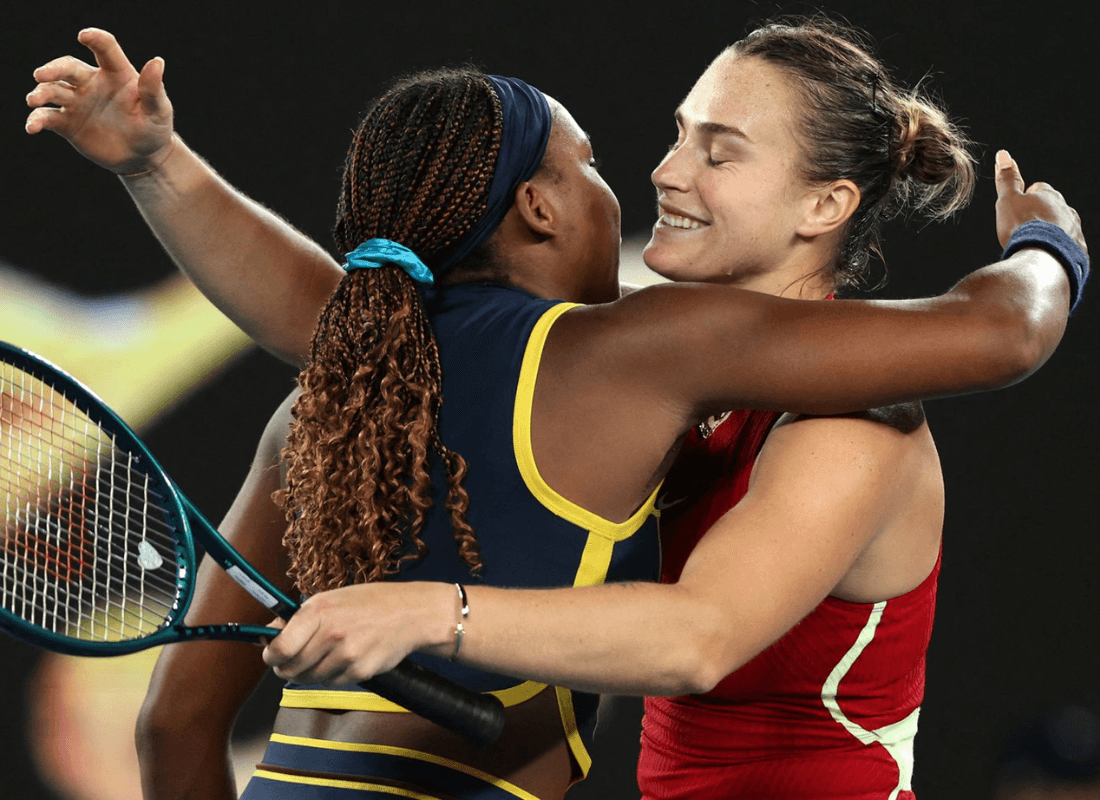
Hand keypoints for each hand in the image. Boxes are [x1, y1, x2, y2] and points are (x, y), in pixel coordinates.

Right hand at [26, 28, 173, 174]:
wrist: (143, 157)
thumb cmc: (154, 129)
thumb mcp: (159, 110)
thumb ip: (153, 89)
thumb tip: (157, 62)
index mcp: (116, 74)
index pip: (105, 50)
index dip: (95, 40)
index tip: (85, 36)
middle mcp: (91, 83)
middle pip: (68, 68)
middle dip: (53, 69)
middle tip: (41, 75)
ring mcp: (77, 102)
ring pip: (53, 90)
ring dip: (41, 93)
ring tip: (34, 101)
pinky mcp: (68, 123)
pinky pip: (48, 117)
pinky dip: (37, 120)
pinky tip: (32, 127)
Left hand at [262, 582, 452, 686]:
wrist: (410, 613)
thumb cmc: (369, 602)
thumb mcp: (330, 599)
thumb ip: (299, 618)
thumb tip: (269, 634)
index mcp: (318, 612)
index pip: (279, 648)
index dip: (271, 656)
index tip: (273, 655)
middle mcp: (331, 634)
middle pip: (291, 668)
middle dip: (287, 667)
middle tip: (293, 660)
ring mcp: (346, 655)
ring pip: (310, 679)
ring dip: (311, 672)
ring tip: (325, 655)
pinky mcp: (360, 672)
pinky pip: (332, 683)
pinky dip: (332, 676)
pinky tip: (344, 659)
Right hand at [995, 150, 1085, 254]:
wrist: (1041, 258)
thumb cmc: (1021, 227)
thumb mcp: (1007, 200)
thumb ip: (1006, 179)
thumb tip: (1003, 154)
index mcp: (1050, 195)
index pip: (1038, 189)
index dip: (1025, 199)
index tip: (1017, 211)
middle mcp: (1067, 209)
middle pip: (1052, 208)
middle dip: (1040, 215)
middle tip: (1023, 229)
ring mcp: (1075, 229)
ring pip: (1062, 226)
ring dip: (1050, 232)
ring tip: (1034, 244)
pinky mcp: (1078, 248)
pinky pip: (1068, 245)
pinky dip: (1058, 249)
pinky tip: (1046, 256)